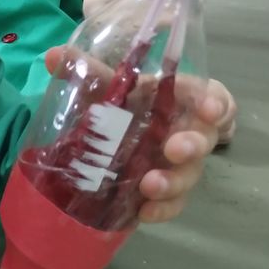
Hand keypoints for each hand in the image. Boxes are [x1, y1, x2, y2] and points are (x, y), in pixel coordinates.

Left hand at [43, 48, 231, 225]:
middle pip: (202, 140)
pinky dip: (162, 209)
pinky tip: (145, 213)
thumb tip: (52, 55)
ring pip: (188, 175)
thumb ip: (88, 70)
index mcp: (181, 99)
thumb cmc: (131, 98)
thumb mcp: (112, 83)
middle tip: (173, 149)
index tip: (210, 110)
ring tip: (150, 185)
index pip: (209, 97)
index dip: (216, 104)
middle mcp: (187, 131)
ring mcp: (179, 163)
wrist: (128, 131)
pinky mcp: (168, 190)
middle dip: (191, 145)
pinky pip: (173, 203)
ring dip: (172, 182)